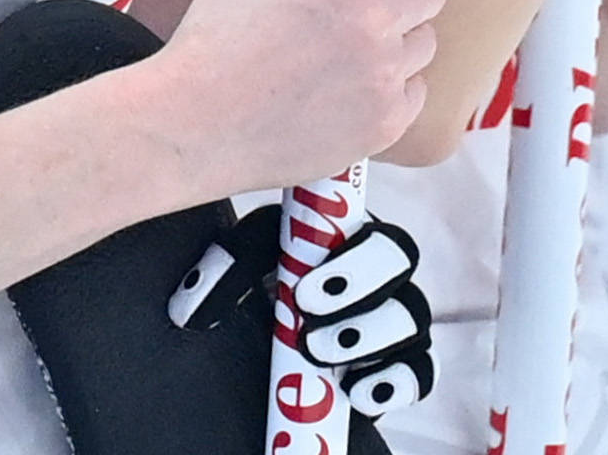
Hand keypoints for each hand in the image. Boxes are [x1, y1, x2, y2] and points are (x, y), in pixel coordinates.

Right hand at [142, 0, 446, 198]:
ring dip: (392, 37)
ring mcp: (385, 73)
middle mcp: (376, 16)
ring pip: (422, 40)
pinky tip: (339, 84)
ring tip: (336, 48)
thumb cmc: (219, 31)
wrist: (197, 119)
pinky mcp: (387, 120)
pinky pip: (412, 88)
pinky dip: (384, 84)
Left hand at [170, 207, 435, 415]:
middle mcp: (378, 270)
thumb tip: (188, 308)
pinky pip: (418, 371)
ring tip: (324, 357)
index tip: (303, 294)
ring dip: (371, 338)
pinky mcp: (397, 368)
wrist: (271, 352)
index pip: (362, 216)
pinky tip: (361, 390)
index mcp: (345, 230)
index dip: (349, 254)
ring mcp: (392, 319)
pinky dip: (396, 381)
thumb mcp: (237, 271)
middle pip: (399, 258)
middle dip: (359, 290)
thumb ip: (221, 274)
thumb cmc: (260, 290)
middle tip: (310, 326)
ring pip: (410, 316)